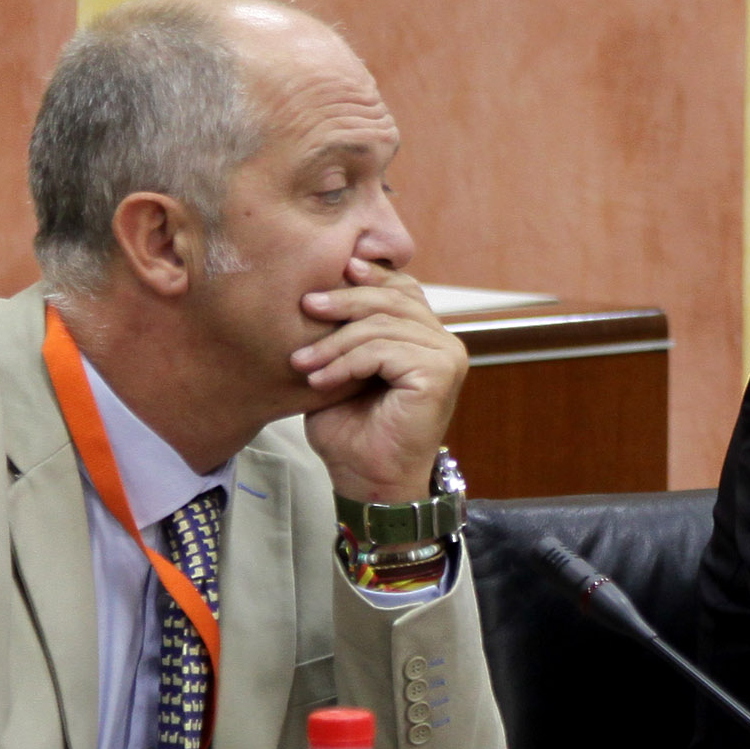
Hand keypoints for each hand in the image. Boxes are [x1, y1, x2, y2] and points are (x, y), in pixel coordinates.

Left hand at [296, 260, 468, 501]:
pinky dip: (346, 363)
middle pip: (393, 299)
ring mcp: (447, 357)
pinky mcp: (439, 373)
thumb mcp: (342, 370)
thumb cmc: (354, 433)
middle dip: (345, 299)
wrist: (368, 481)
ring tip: (302, 361)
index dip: (372, 274)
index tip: (337, 267)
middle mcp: (443, 343)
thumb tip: (320, 290)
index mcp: (425, 338)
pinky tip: (321, 380)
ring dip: (335, 342)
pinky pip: (384, 350)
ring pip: (383, 324)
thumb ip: (345, 332)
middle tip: (306, 306)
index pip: (402, 289)